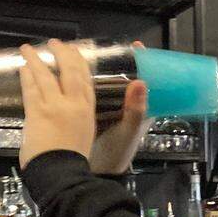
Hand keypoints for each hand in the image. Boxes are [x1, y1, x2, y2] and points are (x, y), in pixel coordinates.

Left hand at [18, 39, 95, 167]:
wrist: (62, 173)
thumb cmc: (73, 160)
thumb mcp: (85, 136)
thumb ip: (78, 120)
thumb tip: (68, 112)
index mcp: (87, 112)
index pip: (85, 81)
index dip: (80, 64)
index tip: (75, 52)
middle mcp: (73, 105)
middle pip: (70, 72)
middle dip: (62, 54)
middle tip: (55, 43)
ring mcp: (55, 106)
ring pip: (46, 76)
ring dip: (36, 60)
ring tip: (28, 49)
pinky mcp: (38, 112)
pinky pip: (31, 88)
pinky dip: (27, 76)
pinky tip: (23, 68)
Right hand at [89, 41, 148, 174]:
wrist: (101, 170)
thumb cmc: (120, 151)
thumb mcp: (129, 130)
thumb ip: (136, 109)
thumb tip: (140, 82)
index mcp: (141, 107)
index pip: (144, 78)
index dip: (142, 62)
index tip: (136, 46)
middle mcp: (127, 104)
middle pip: (124, 77)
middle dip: (115, 62)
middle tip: (103, 46)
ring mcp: (112, 108)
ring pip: (107, 83)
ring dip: (98, 69)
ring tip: (85, 53)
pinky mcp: (97, 112)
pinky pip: (93, 93)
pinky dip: (85, 82)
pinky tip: (73, 73)